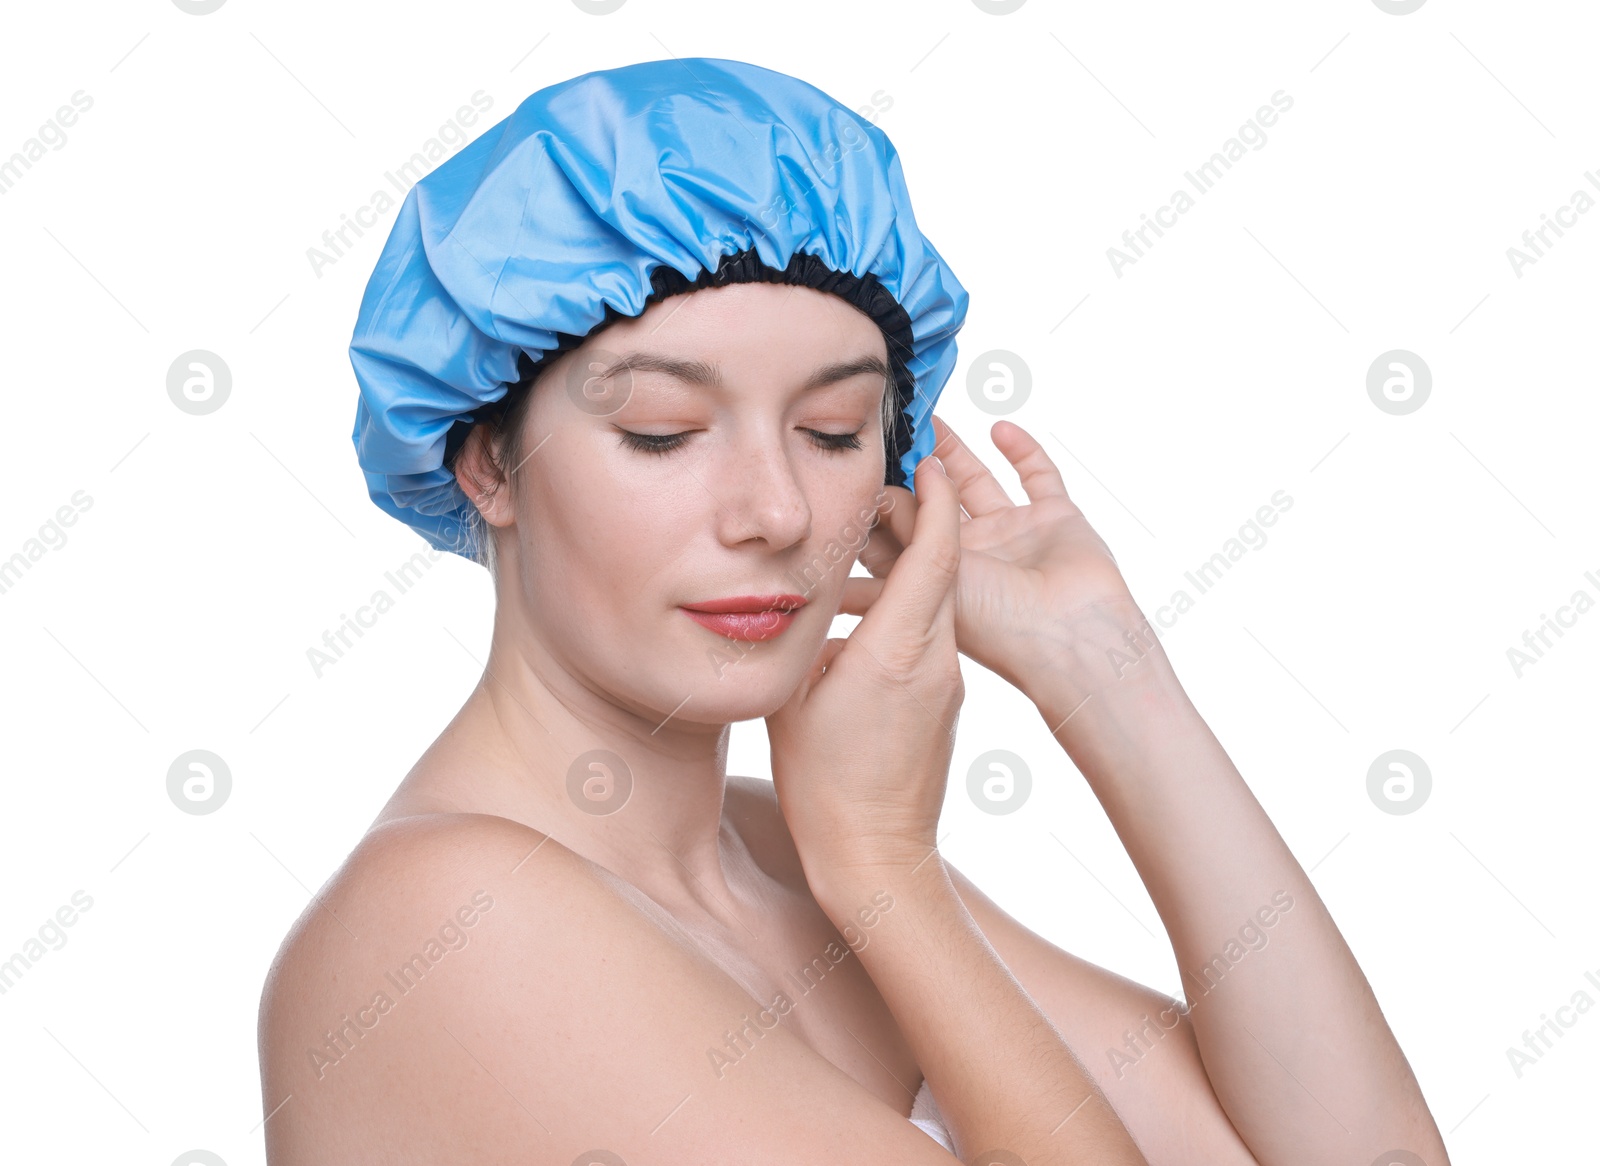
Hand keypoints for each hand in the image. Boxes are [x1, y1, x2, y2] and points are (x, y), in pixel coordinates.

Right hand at [764, 455, 964, 880]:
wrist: (877, 858)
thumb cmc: (825, 788)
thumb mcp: (794, 699)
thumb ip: (804, 638)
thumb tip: (802, 601)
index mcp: (897, 651)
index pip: (935, 555)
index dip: (935, 501)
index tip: (927, 460)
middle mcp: (935, 659)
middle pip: (940, 568)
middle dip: (917, 521)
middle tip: (881, 491)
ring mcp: (947, 681)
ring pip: (935, 601)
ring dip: (909, 565)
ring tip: (866, 544)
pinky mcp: (945, 701)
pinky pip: (929, 635)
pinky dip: (906, 607)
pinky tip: (867, 610)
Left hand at [847, 416, 1140, 694]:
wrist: (1073, 636)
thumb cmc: (998, 625)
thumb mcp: (933, 573)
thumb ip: (907, 527)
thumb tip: (879, 488)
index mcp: (940, 578)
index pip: (901, 534)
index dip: (881, 503)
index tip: (860, 466)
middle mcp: (974, 556)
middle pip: (935, 502)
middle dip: (914, 468)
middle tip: (894, 429)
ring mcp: (1015, 536)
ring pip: (978, 483)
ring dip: (956, 452)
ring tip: (931, 419)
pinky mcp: (1056, 519)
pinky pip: (1039, 476)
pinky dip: (1024, 451)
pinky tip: (1001, 428)